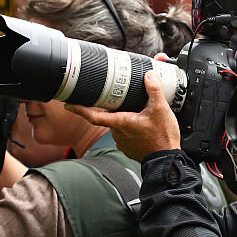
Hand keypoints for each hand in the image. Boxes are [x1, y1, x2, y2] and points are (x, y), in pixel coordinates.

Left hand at [64, 71, 181, 161]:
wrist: (167, 160)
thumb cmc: (162, 138)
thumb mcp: (160, 110)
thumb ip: (154, 90)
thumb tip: (149, 76)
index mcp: (121, 122)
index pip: (93, 116)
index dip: (79, 109)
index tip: (69, 104)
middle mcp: (118, 133)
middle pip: (110, 116)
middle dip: (117, 108)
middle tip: (127, 100)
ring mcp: (123, 142)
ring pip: (119, 125)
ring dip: (126, 119)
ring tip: (142, 115)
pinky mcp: (129, 148)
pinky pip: (126, 134)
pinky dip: (132, 129)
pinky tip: (144, 127)